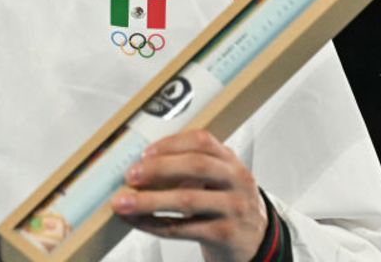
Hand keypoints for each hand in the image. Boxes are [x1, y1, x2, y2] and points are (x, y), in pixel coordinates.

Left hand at [110, 129, 267, 261]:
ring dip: (149, 201)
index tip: (144, 152)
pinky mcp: (225, 235)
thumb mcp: (219, 178)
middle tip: (130, 174)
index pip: (202, 141)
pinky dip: (155, 225)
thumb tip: (142, 165)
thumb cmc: (228, 203)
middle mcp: (236, 181)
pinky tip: (138, 221)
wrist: (256, 239)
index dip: (171, 144)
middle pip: (196, 166)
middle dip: (158, 168)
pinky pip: (184, 229)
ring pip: (187, 200)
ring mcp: (234, 208)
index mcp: (230, 161)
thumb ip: (191, 167)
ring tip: (124, 202)